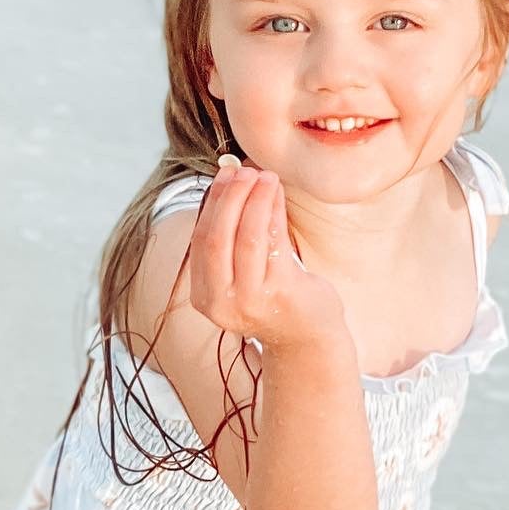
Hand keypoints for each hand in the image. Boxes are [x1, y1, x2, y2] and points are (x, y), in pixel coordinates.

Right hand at [189, 163, 350, 351]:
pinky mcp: (280, 294)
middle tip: (244, 171)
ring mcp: (250, 301)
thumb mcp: (241, 274)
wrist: (307, 339)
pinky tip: (277, 194)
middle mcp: (222, 302)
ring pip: (246, 237)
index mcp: (204, 297)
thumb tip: (230, 179)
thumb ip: (229, 239)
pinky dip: (274, 212)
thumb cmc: (275, 298)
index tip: (225, 175)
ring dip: (255, 200)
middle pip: (217, 238)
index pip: (201, 240)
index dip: (212, 203)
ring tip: (266, 176)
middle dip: (230, 198)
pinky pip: (274, 242)